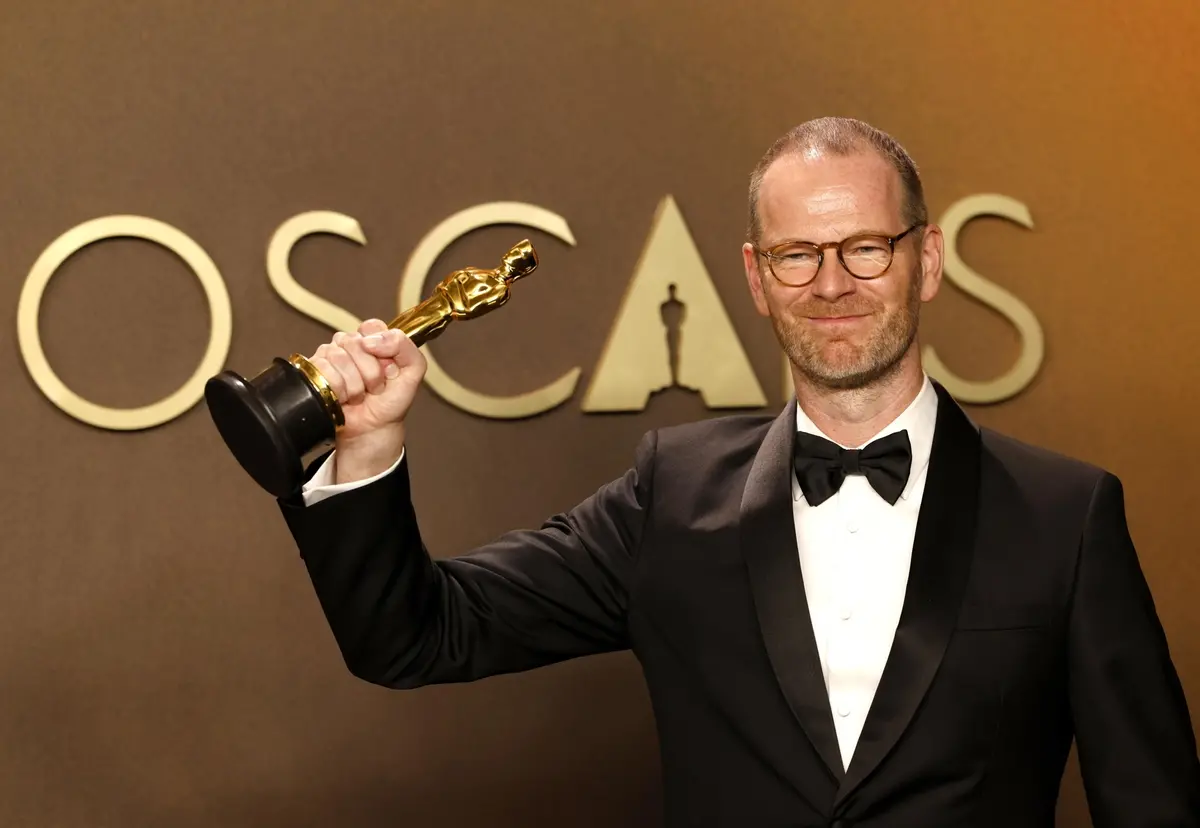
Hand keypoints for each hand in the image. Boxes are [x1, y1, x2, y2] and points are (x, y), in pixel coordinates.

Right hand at [308, 318, 425, 482]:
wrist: (373, 429)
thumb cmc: (391, 401)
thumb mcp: (413, 371)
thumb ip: (404, 346)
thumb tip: (371, 339)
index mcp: (373, 340)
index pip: (370, 326)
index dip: (379, 348)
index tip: (387, 368)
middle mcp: (351, 345)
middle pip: (354, 342)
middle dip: (369, 371)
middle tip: (374, 386)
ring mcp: (331, 357)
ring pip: (338, 356)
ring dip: (355, 384)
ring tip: (360, 394)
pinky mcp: (315, 372)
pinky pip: (323, 368)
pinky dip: (339, 389)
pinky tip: (345, 397)